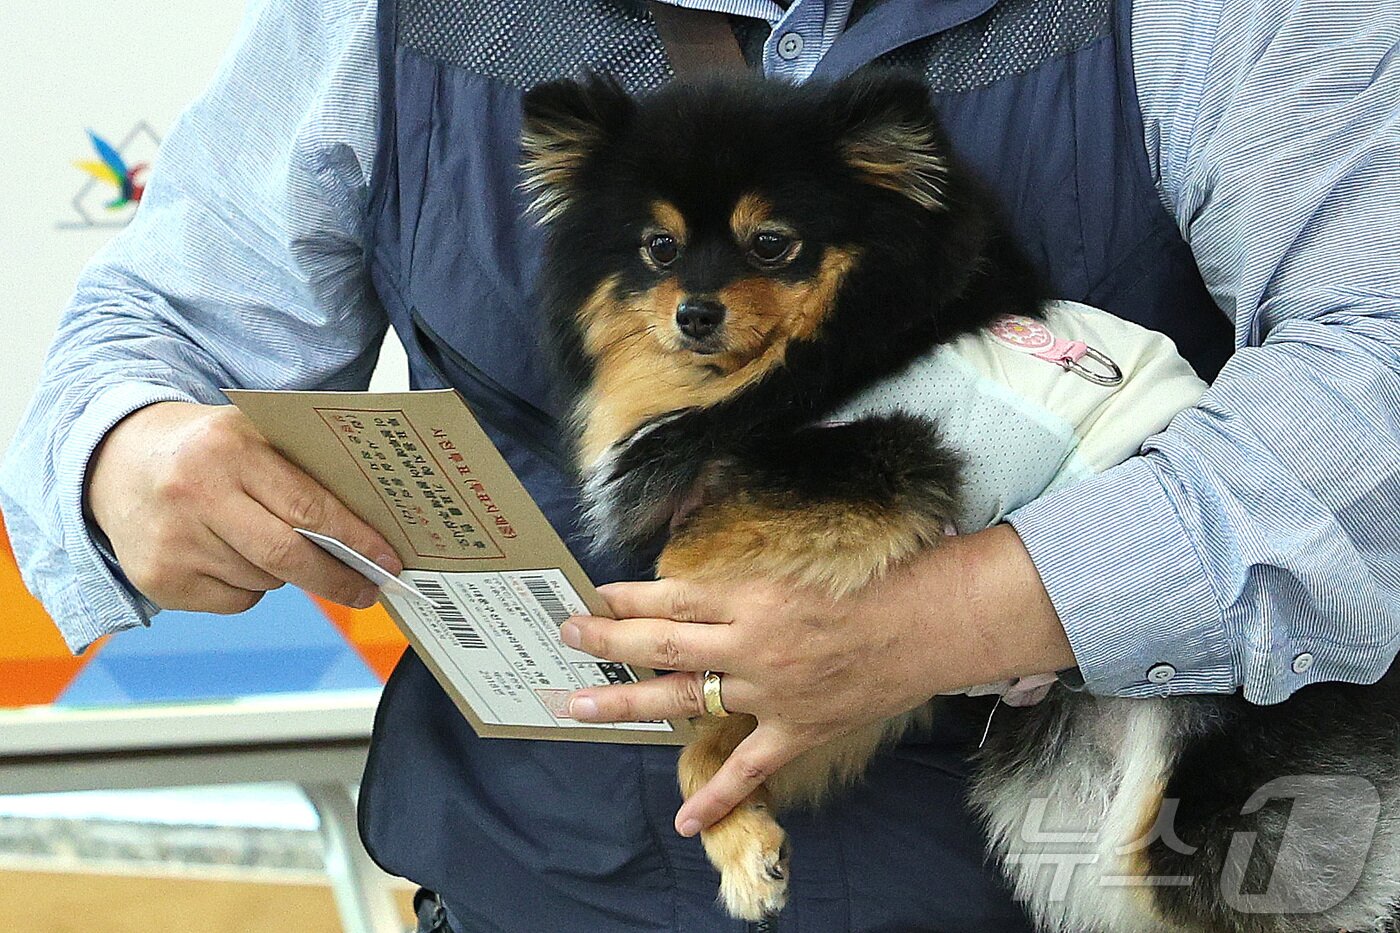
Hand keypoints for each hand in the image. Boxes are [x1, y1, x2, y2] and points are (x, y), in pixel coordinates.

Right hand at [87, 401, 401, 612]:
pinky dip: (249, 587)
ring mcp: (172, 541)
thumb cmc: (206, 450)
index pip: (308, 506)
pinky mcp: (158, 579)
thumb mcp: (251, 435)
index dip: (356, 540)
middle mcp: (195, 494)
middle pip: (287, 556)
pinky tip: (228, 556)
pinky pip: (236, 601)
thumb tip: (373, 524)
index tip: (389, 562)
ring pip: (265, 581)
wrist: (112, 459)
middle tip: (368, 590)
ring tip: (266, 541)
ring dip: (285, 573)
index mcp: (229, 448)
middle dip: (337, 578)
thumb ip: (303, 469)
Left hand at [560, 524, 1071, 835]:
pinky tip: (684, 819)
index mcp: (754, 594)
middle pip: (662, 642)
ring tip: (579, 703)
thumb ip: (752, 565)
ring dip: (628, 702)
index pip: (673, 595)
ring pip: (686, 699)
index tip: (595, 594)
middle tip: (566, 636)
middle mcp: (751, 644)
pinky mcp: (797, 730)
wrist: (930, 624)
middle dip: (607, 639)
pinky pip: (749, 768)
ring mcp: (770, 692)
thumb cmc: (877, 579)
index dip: (628, 596)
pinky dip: (717, 797)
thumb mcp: (805, 558)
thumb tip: (710, 561)